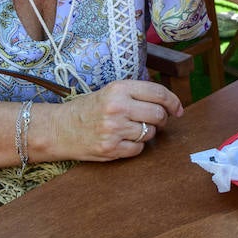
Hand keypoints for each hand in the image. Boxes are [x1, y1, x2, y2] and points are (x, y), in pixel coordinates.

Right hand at [46, 79, 183, 160]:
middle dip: (161, 119)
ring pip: (150, 133)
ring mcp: (114, 129)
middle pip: (158, 115)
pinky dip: (136, 146)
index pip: (158, 93)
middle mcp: (118, 107)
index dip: (173, 102)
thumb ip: (137, 94)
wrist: (59, 129)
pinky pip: (139, 149)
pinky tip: (123, 140)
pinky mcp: (111, 148)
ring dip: (147, 133)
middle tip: (154, 120)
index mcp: (119, 89)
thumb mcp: (111, 92)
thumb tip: (169, 104)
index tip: (178, 109)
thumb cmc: (88, 109)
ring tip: (131, 129)